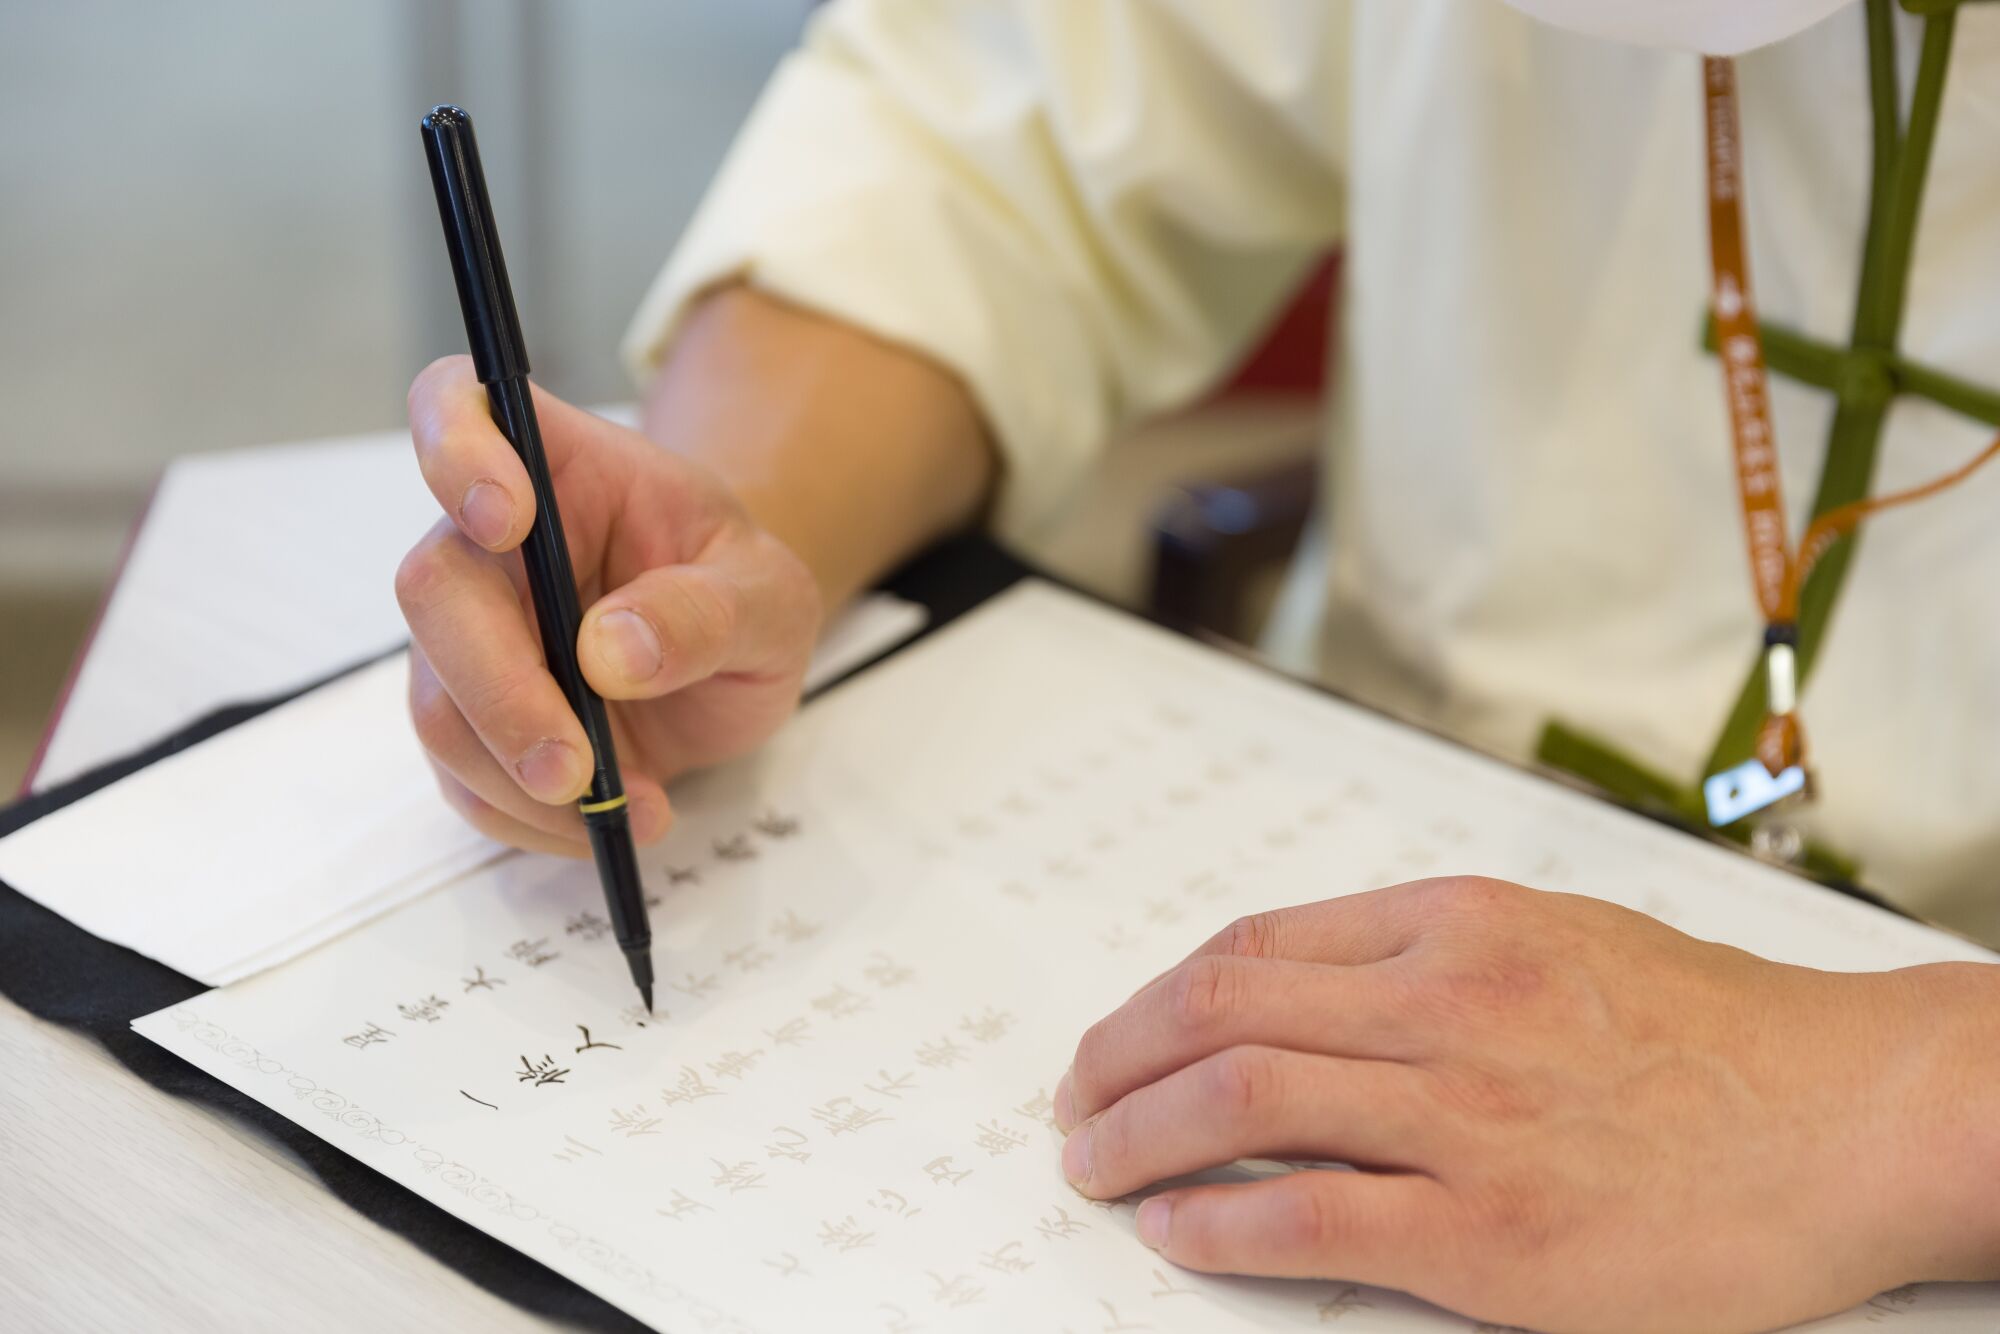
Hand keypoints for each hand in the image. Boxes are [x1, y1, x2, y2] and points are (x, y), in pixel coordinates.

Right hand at [397, 356, 821, 854]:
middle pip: (435, 591)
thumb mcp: (770, 598)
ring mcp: (468, 634)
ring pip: (437, 703)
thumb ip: (706, 612)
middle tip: (578, 769)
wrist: (729, 656)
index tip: (508, 518)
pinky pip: (464, 777)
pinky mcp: (472, 717)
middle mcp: (488, 542)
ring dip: (521, 778)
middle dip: (501, 692)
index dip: (457, 449)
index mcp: (560, 466)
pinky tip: (604, 824)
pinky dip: (529, 819)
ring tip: (630, 807)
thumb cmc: (740, 593)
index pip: (462, 408)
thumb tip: (612, 651)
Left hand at [1055, 877, 1999, 1333]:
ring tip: (1093, 1165)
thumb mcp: (1562, 938)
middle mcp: (1446, 1005)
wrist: (1857, 1116)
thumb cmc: (1720, 1034)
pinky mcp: (1493, 1233)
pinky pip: (1310, 1221)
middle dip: (1118, 1059)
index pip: (1254, 947)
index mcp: (1456, 925)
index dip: (1161, 996)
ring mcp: (1465, 1118)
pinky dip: (1218, 1224)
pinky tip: (1175, 1229)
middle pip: (1220, 1013)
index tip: (1120, 1035)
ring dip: (1138, 1136)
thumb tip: (1304, 989)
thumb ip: (1432, 955)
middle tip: (1075, 1103)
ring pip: (1240, 1103)